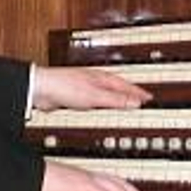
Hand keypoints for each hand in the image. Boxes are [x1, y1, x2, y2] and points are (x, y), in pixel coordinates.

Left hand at [31, 65, 150, 112]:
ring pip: (108, 95)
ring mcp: (86, 88)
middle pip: (119, 88)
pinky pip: (97, 102)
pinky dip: (104, 106)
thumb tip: (135, 102)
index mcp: (102, 78)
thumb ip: (115, 100)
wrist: (40, 90)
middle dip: (131, 94)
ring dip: (118, 100)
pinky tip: (103, 112)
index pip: (127, 86)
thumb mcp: (95, 96)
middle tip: (142, 101)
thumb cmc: (64, 86)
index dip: (139, 93)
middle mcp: (95, 81)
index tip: (150, 98)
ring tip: (127, 107)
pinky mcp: (76, 97)